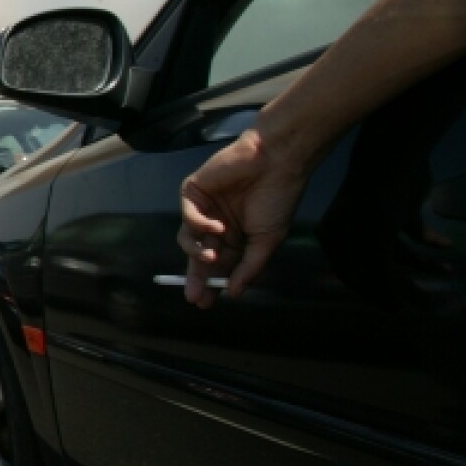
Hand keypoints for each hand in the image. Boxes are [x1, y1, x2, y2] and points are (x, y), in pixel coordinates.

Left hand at [175, 128, 308, 307]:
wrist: (275, 162)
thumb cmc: (277, 198)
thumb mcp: (266, 240)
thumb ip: (249, 268)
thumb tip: (234, 293)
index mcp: (237, 237)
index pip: (219, 265)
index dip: (211, 283)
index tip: (204, 303)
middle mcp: (218, 225)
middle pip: (199, 256)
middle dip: (196, 277)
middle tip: (194, 296)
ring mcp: (205, 208)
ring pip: (188, 238)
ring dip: (196, 252)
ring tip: (210, 257)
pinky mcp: (194, 191)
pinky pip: (187, 214)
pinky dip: (198, 224)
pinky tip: (216, 225)